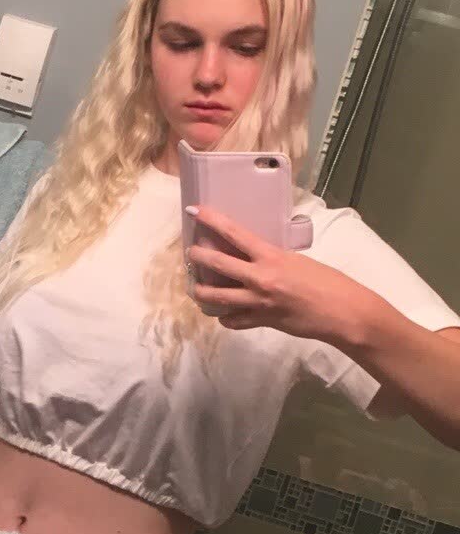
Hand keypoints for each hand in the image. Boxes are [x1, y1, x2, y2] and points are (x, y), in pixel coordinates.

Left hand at [185, 205, 369, 343]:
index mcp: (271, 256)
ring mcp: (258, 302)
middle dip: (198, 256)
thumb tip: (256, 258)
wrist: (342, 312)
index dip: (212, 220)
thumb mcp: (298, 260)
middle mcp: (260, 278)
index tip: (194, 211)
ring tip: (196, 288)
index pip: (235, 233)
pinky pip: (233, 320)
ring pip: (217, 296)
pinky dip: (226, 317)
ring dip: (202, 291)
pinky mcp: (261, 321)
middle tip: (191, 252)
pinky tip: (224, 314)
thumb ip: (273, 259)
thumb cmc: (327, 281)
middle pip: (217, 263)